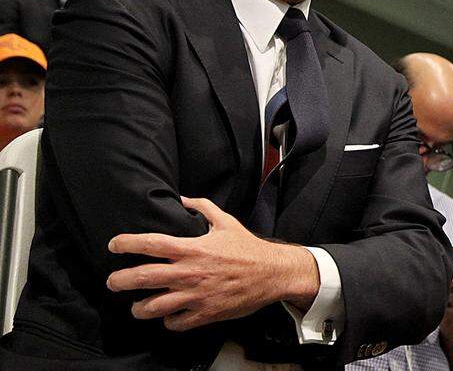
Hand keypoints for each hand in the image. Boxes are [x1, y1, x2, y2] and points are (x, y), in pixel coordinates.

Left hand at [106, 197, 319, 330]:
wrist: (272, 273)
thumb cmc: (248, 248)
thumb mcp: (226, 222)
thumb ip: (203, 207)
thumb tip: (183, 198)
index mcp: (193, 249)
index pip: (151, 244)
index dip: (127, 244)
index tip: (114, 245)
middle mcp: (190, 273)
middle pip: (142, 278)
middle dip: (120, 281)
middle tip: (112, 281)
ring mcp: (196, 295)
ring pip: (153, 307)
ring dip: (139, 308)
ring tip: (137, 306)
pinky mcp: (205, 313)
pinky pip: (176, 322)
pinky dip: (167, 321)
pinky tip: (168, 316)